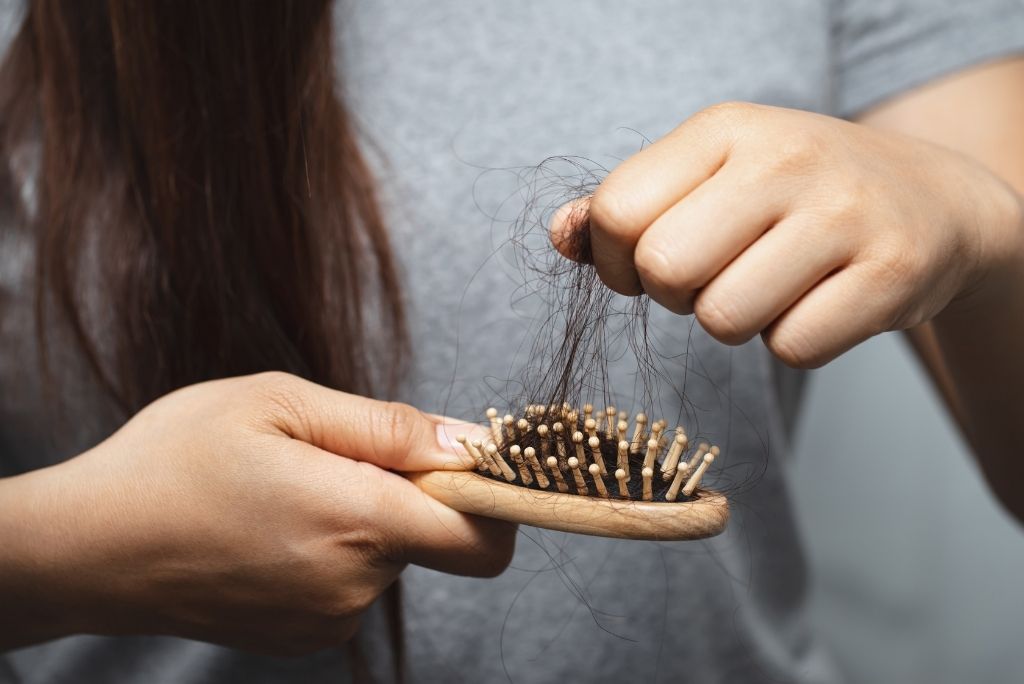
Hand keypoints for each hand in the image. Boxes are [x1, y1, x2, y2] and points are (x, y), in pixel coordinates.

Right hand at [0, 372, 512, 653]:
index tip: (464, 462)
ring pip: (389, 556)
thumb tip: (469, 442)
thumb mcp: (280, 403)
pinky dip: (333, 551)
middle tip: (330, 456)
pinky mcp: (303, 638)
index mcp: (357, 520)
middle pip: (434, 536)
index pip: (484, 536)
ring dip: (361, 518)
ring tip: (285, 490)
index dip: (493, 496)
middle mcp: (354, 584)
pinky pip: (352, 582)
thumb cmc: (175, 459)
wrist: (87, 548)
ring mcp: (327, 620)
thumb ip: (388, 427)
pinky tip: (272, 527)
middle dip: (406, 492)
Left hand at [552, 102, 1023, 366]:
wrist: (932, 200)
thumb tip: (561, 235)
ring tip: (771, 285)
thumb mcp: (711, 175)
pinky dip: (795, 341)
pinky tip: (819, 301)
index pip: (617, 211)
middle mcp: (784, 159)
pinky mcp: (892, 272)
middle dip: (676, 295)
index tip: (649, 265)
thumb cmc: (795, 195)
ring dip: (735, 322)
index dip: (616, 261)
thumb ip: (626, 206)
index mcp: (724, 129)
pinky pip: (792, 348)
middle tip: (715, 278)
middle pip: (664, 270)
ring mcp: (844, 213)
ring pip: (724, 319)